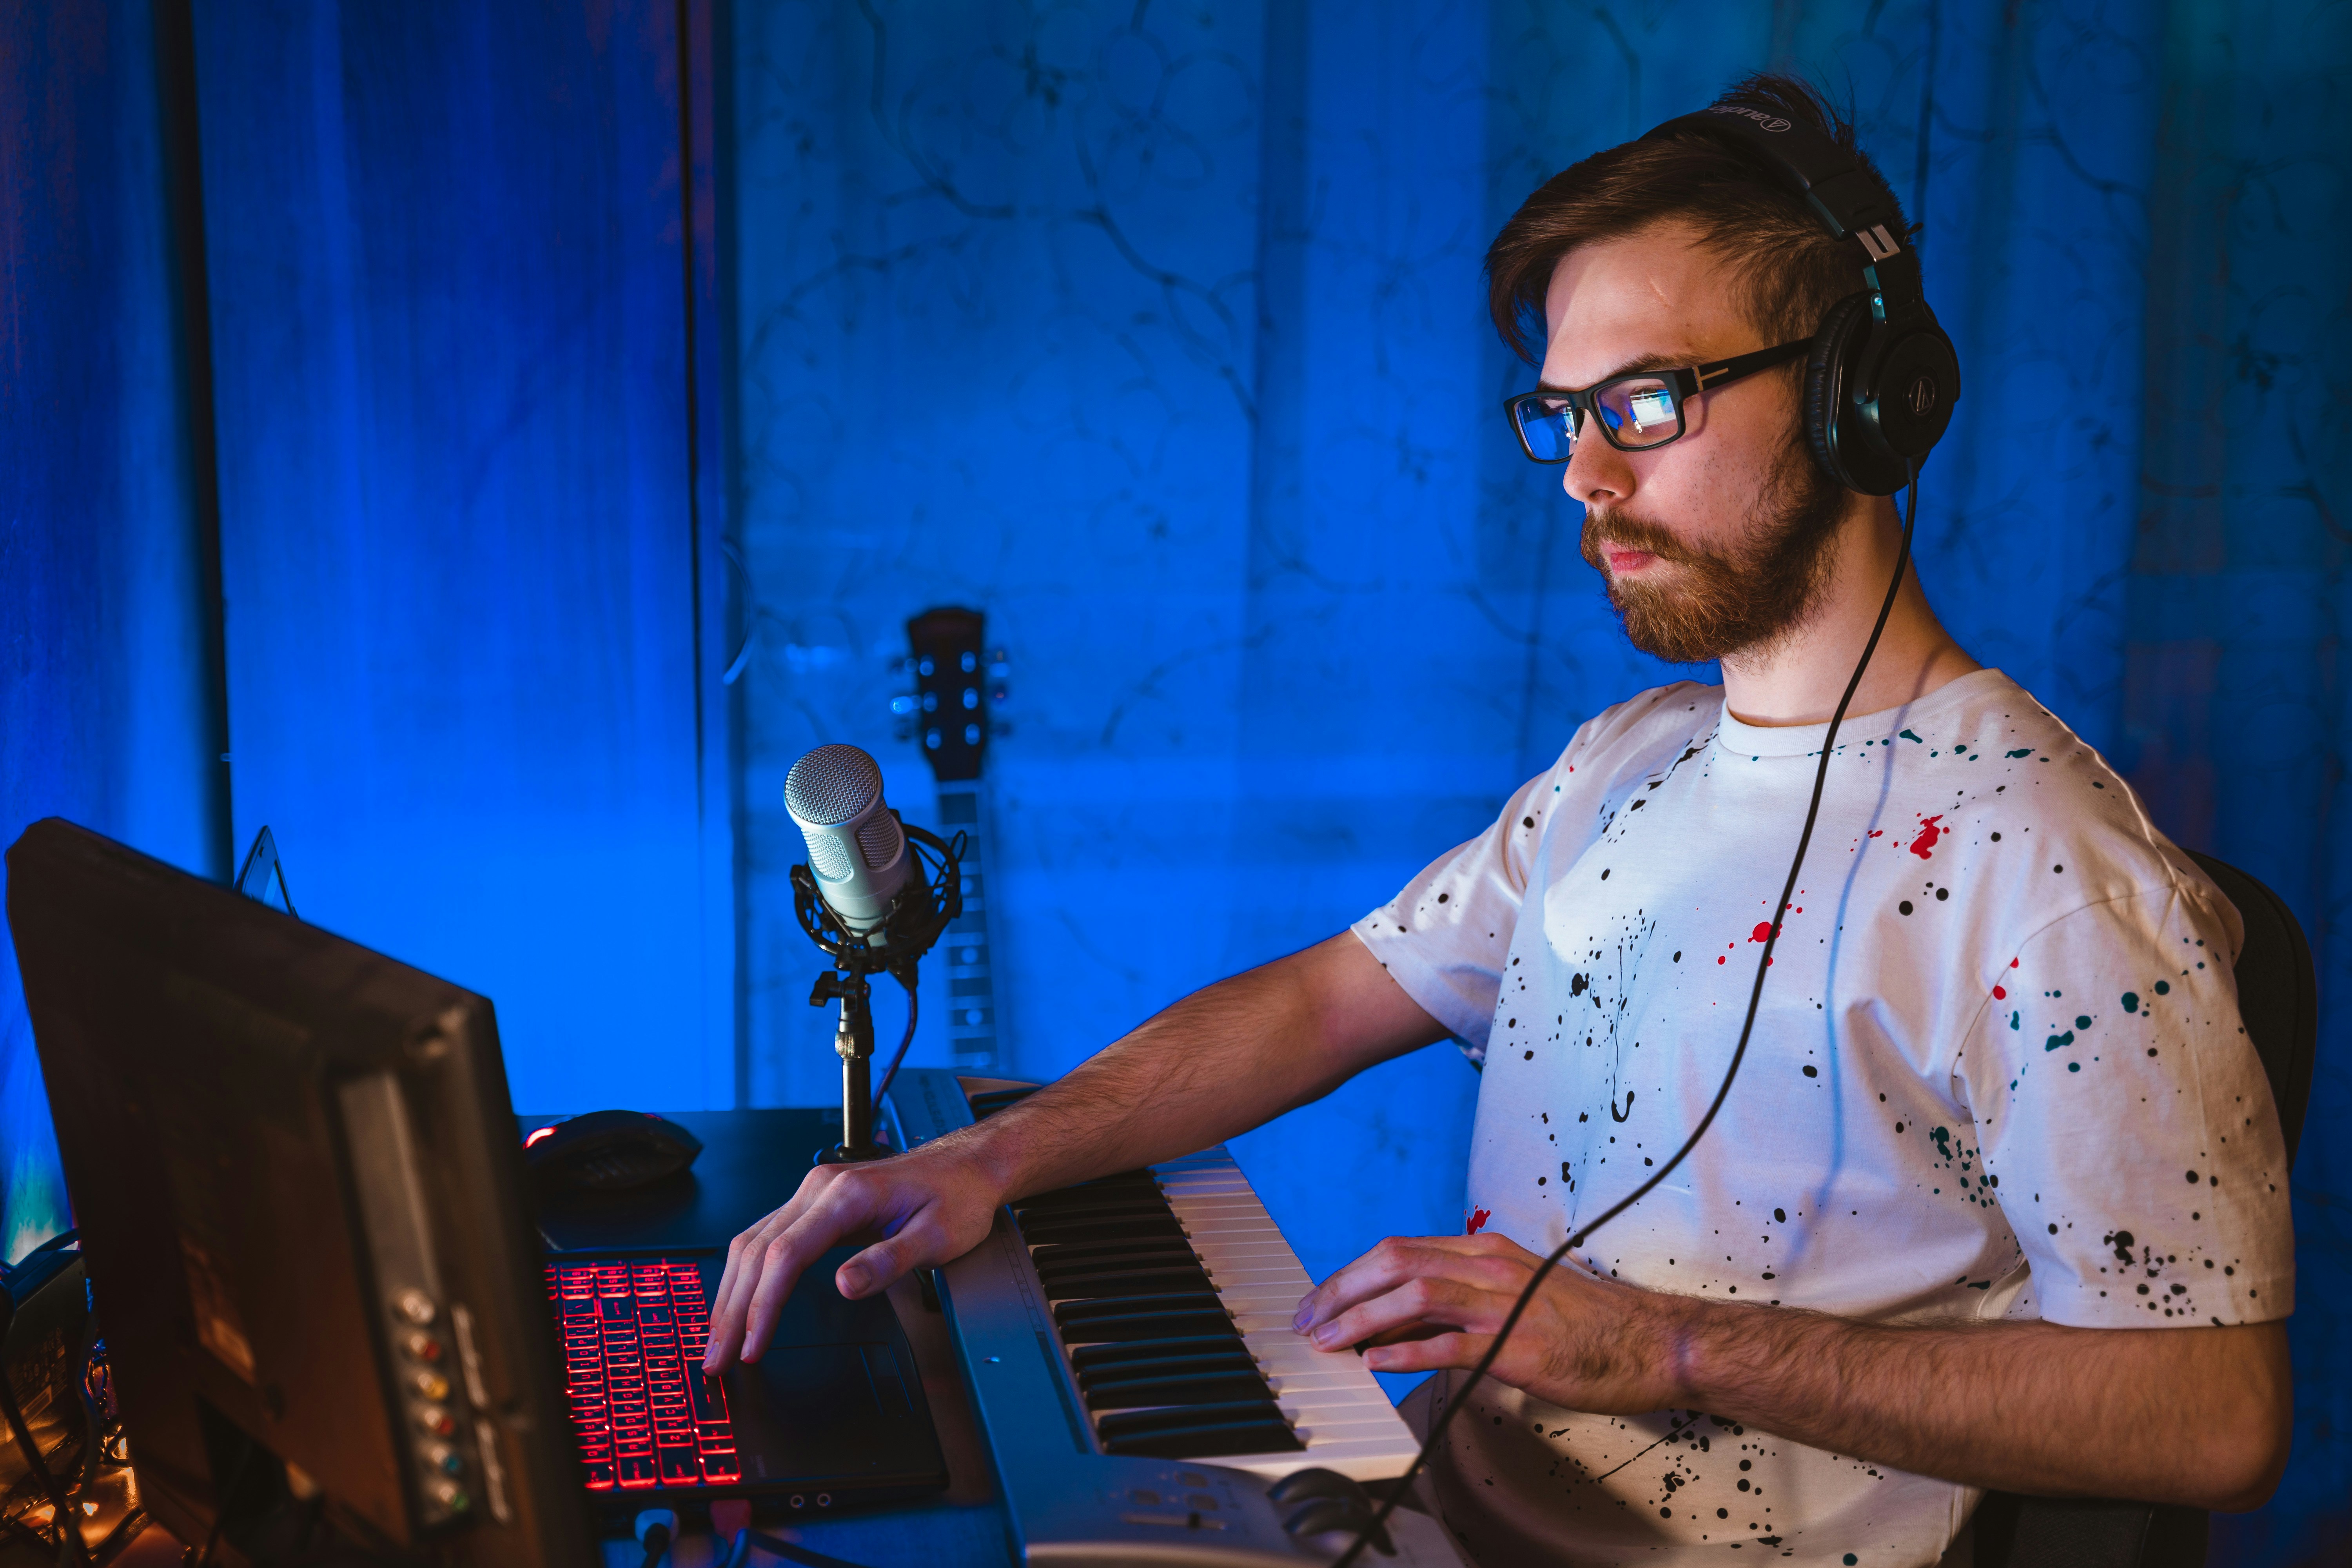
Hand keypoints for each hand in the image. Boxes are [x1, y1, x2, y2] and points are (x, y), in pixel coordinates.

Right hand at [702, 1141, 1004, 1372]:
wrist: (967, 1166)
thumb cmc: (956, 1197)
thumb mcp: (936, 1237)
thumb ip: (888, 1262)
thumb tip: (843, 1286)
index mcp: (847, 1194)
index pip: (786, 1254)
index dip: (764, 1305)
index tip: (753, 1346)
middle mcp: (820, 1188)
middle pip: (757, 1250)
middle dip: (732, 1309)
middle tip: (716, 1359)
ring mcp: (813, 1193)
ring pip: (752, 1243)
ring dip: (732, 1293)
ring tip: (718, 1340)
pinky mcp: (815, 1204)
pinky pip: (766, 1238)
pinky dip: (747, 1275)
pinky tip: (739, 1302)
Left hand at [1288, 1233, 1689, 1414]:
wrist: (1648, 1341)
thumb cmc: (1584, 1322)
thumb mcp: (1514, 1292)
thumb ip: (1458, 1301)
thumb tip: (1398, 1321)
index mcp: (1485, 1252)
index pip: (1400, 1250)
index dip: (1352, 1273)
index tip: (1322, 1298)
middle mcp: (1488, 1267)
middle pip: (1395, 1262)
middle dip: (1342, 1289)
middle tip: (1309, 1318)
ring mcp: (1502, 1303)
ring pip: (1414, 1296)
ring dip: (1361, 1317)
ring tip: (1329, 1340)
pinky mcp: (1516, 1344)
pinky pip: (1449, 1344)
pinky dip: (1406, 1351)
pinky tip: (1378, 1362)